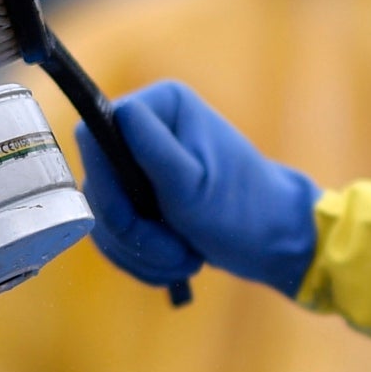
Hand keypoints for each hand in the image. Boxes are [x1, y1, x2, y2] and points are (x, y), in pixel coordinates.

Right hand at [78, 80, 321, 296]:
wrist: (276, 241)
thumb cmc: (245, 211)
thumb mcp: (194, 186)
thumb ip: (152, 151)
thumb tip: (116, 112)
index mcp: (162, 107)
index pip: (94, 139)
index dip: (109, 188)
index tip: (142, 222)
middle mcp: (146, 126)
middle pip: (96, 184)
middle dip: (131, 231)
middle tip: (174, 254)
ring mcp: (142, 163)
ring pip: (104, 215)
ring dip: (139, 250)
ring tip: (184, 261)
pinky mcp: (142, 195)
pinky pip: (116, 232)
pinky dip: (141, 256)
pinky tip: (175, 264)